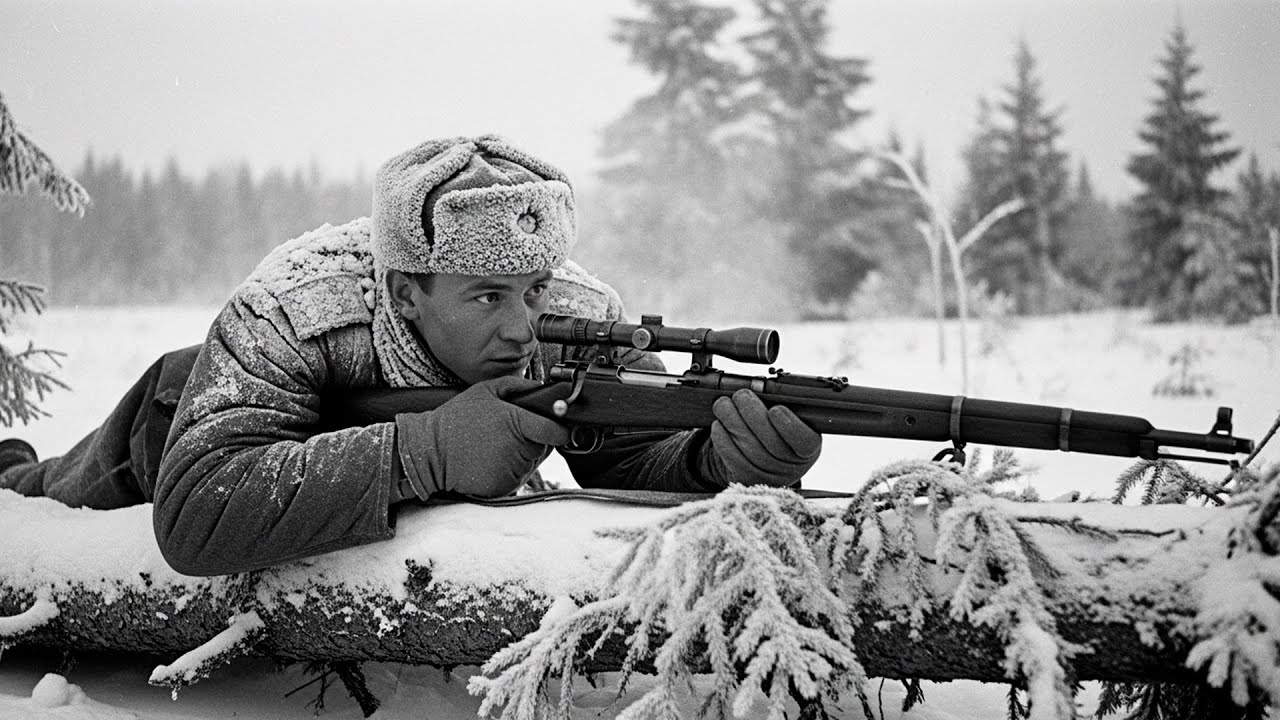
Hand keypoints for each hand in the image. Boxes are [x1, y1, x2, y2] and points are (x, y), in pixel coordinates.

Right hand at [395, 376, 569, 498]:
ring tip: (495, 445)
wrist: (429, 454)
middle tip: (508, 431)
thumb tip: (542, 389)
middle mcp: (518, 450)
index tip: (558, 428)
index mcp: (517, 424)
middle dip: (535, 438)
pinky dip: (511, 469)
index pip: (556, 432)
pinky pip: (519, 476)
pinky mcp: (504, 487)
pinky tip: (491, 459)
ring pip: (533, 462)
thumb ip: (517, 385)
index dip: (560, 430)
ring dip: (523, 454)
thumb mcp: (484, 390)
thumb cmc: (455, 420)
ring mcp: (512, 472)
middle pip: (545, 446)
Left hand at [698, 389, 820, 487]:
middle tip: (741, 395)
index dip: (789, 426)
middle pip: (772, 443)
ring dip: (731, 421)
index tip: (776, 409)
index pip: (805, 442)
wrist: (763, 460)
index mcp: (808, 448)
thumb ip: (783, 407)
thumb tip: (760, 390)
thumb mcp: (789, 420)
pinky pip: (733, 458)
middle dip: (752, 414)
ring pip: (749, 448)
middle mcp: (792, 467)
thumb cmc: (777, 431)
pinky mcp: (747, 480)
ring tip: (723, 404)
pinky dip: (722, 439)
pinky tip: (719, 425)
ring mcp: (769, 477)